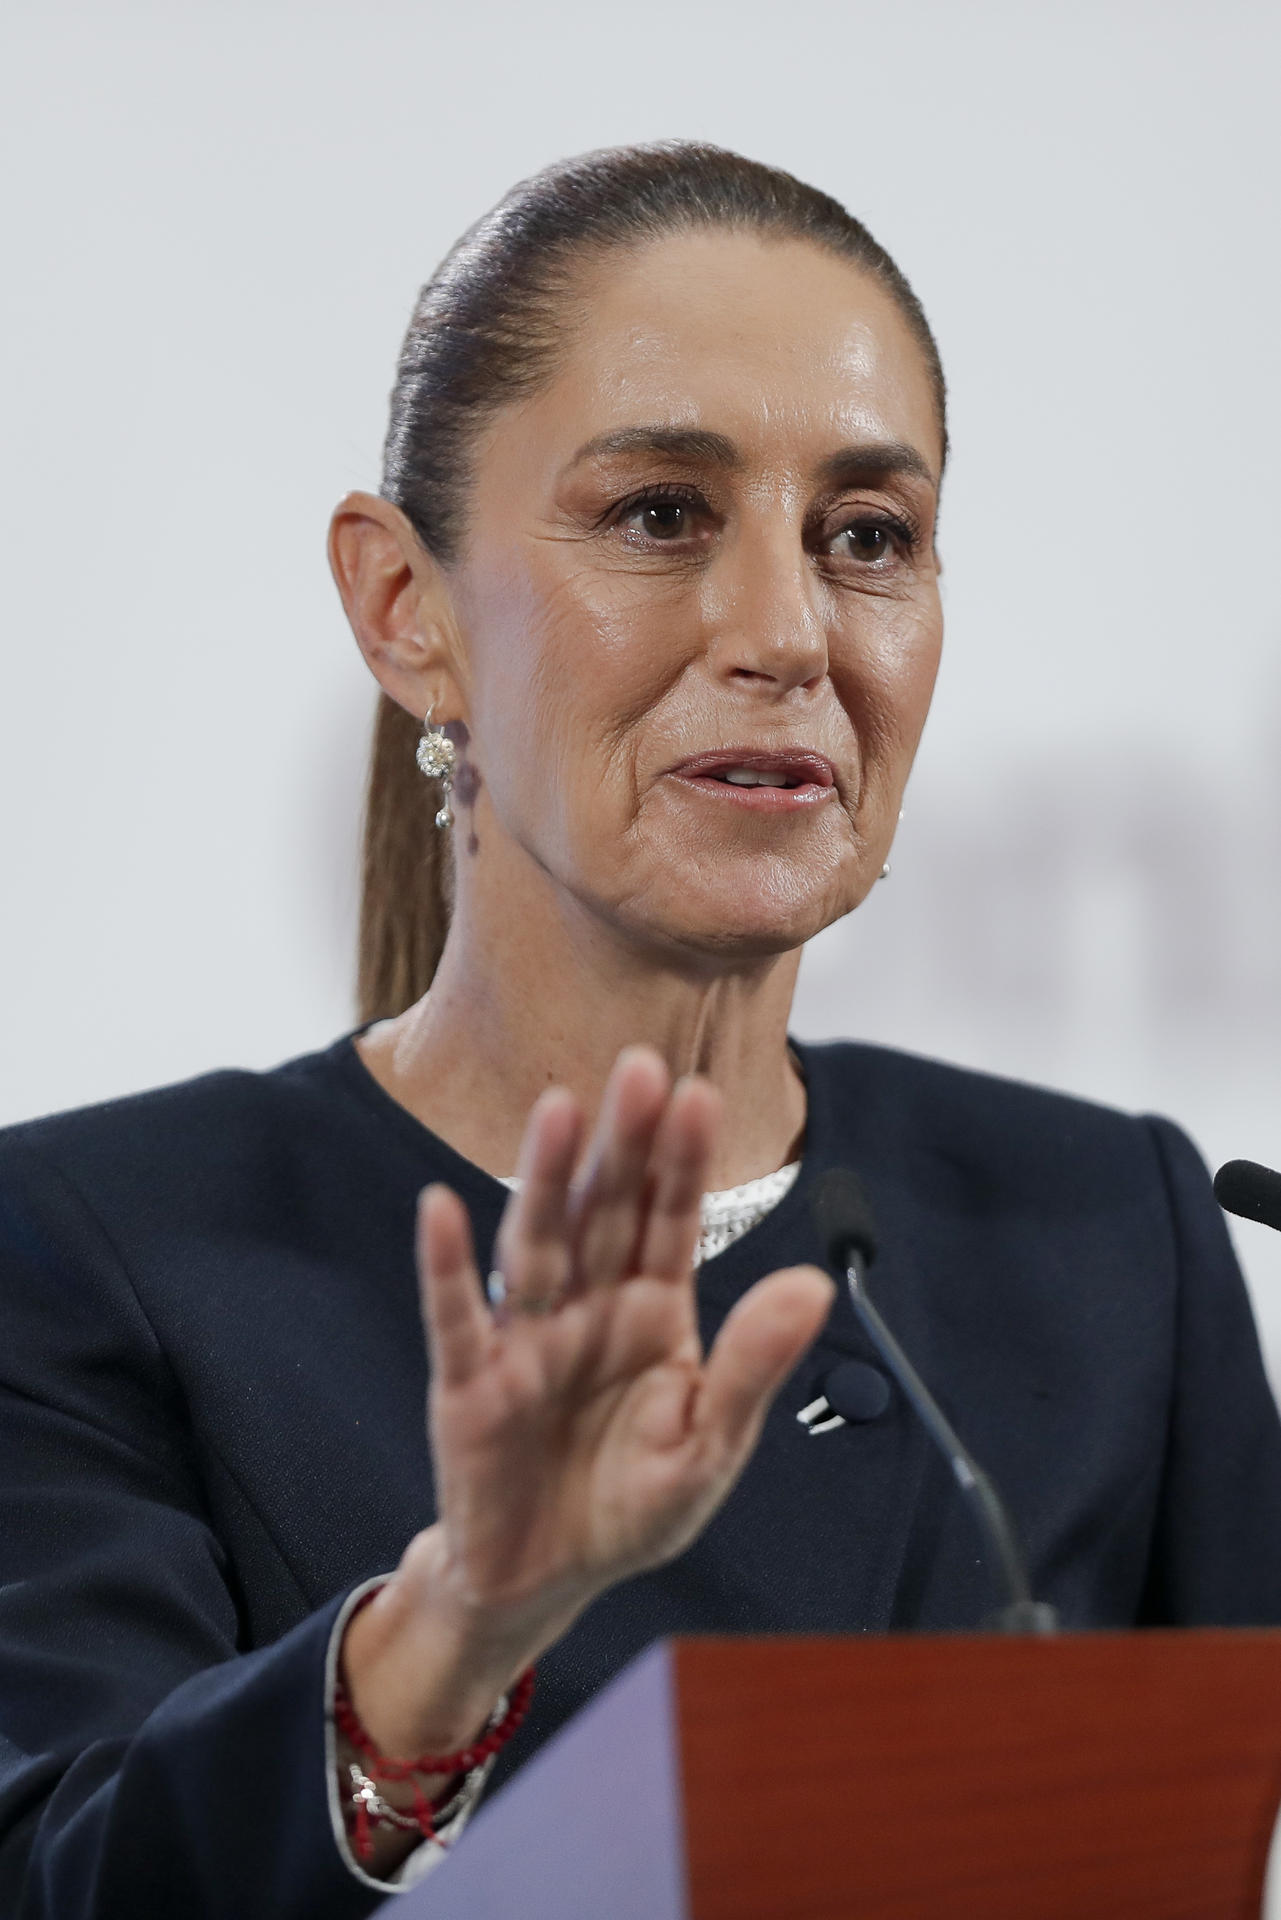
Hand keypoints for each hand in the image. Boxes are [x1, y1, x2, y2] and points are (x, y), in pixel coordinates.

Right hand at [343, 1046, 832, 1757]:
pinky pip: (459, 1317)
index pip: (671, 1220)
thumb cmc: (630, 1505)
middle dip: (624, 1144)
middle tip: (640, 1067)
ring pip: (539, 1245)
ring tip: (559, 1110)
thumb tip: (815, 1285)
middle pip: (607, 1211)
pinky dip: (446, 1266)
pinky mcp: (471, 1382)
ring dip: (547, 1180)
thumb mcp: (710, 1447)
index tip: (700, 1093)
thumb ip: (753, 1366)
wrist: (547, 1580)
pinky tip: (440, 1208)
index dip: (683, 1160)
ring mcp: (529, 1337)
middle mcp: (590, 1306)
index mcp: (654, 1311)